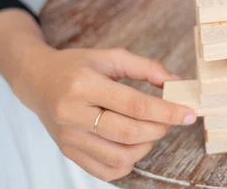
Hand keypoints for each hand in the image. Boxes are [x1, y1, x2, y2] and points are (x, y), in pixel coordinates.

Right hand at [16, 46, 195, 181]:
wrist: (37, 81)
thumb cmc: (77, 66)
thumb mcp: (110, 57)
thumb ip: (145, 67)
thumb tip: (175, 83)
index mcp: (84, 85)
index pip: (134, 105)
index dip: (167, 111)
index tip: (189, 113)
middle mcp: (73, 114)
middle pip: (129, 133)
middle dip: (160, 128)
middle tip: (170, 119)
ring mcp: (69, 138)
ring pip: (120, 156)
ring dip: (146, 146)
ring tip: (150, 129)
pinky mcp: (68, 153)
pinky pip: (106, 171)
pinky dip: (128, 162)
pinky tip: (133, 144)